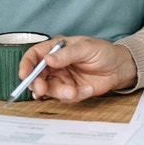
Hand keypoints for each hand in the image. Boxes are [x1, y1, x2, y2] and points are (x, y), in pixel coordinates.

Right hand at [19, 36, 137, 102]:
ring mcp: (62, 78)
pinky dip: (75, 95)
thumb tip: (47, 59)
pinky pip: (64, 97)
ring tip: (74, 91)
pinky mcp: (70, 90)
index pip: (35, 55)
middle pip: (37, 75)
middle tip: (41, 90)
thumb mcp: (86, 48)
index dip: (26, 65)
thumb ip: (67, 54)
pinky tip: (87, 89)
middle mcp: (56, 64)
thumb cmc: (104, 52)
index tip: (24, 75)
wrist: (119, 68)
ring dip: (60, 92)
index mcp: (56, 48)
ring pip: (50, 89)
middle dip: (38, 84)